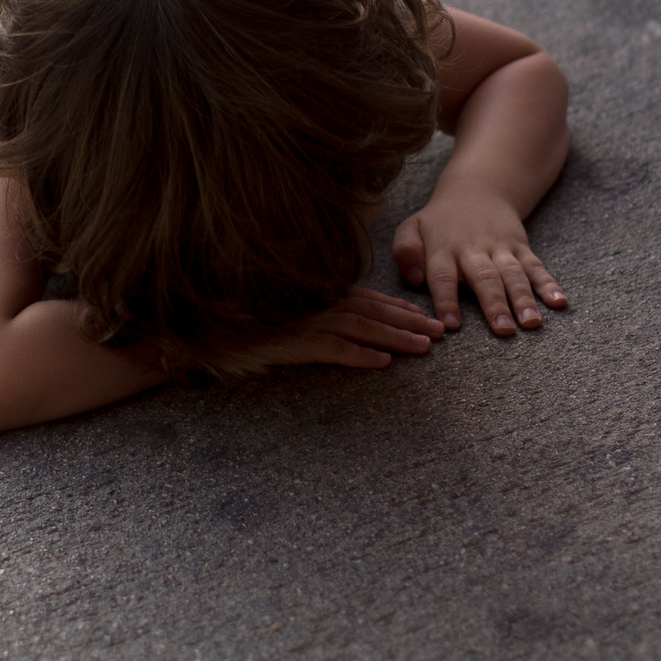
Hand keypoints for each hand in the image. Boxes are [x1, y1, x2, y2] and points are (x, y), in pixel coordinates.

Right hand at [232, 288, 447, 371]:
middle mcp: (322, 306)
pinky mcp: (299, 343)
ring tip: (423, 348)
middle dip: (410, 322)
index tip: (425, 316)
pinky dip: (360, 355)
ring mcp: (311, 323)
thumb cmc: (257, 326)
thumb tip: (355, 326)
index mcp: (324, 297)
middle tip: (440, 333)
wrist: (221, 334)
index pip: (370, 300)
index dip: (400, 308)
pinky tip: (382, 363)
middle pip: (376, 312)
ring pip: (364, 328)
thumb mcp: (296, 314)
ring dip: (395, 338)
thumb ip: (324, 314)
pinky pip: (336, 349)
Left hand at [392, 185, 566, 336]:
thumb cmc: (439, 221)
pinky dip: (549, 284)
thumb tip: (414, 279)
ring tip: (531, 323)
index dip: (447, 300)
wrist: (478, 189)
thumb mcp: (413, 227)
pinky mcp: (521, 247)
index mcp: (444, 248)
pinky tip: (559, 302)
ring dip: (523, 299)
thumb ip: (405, 250)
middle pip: (484, 277)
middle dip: (494, 304)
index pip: (443, 275)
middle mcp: (474, 249)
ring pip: (514, 274)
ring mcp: (501, 248)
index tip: (451, 325)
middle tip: (503, 330)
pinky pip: (536, 267)